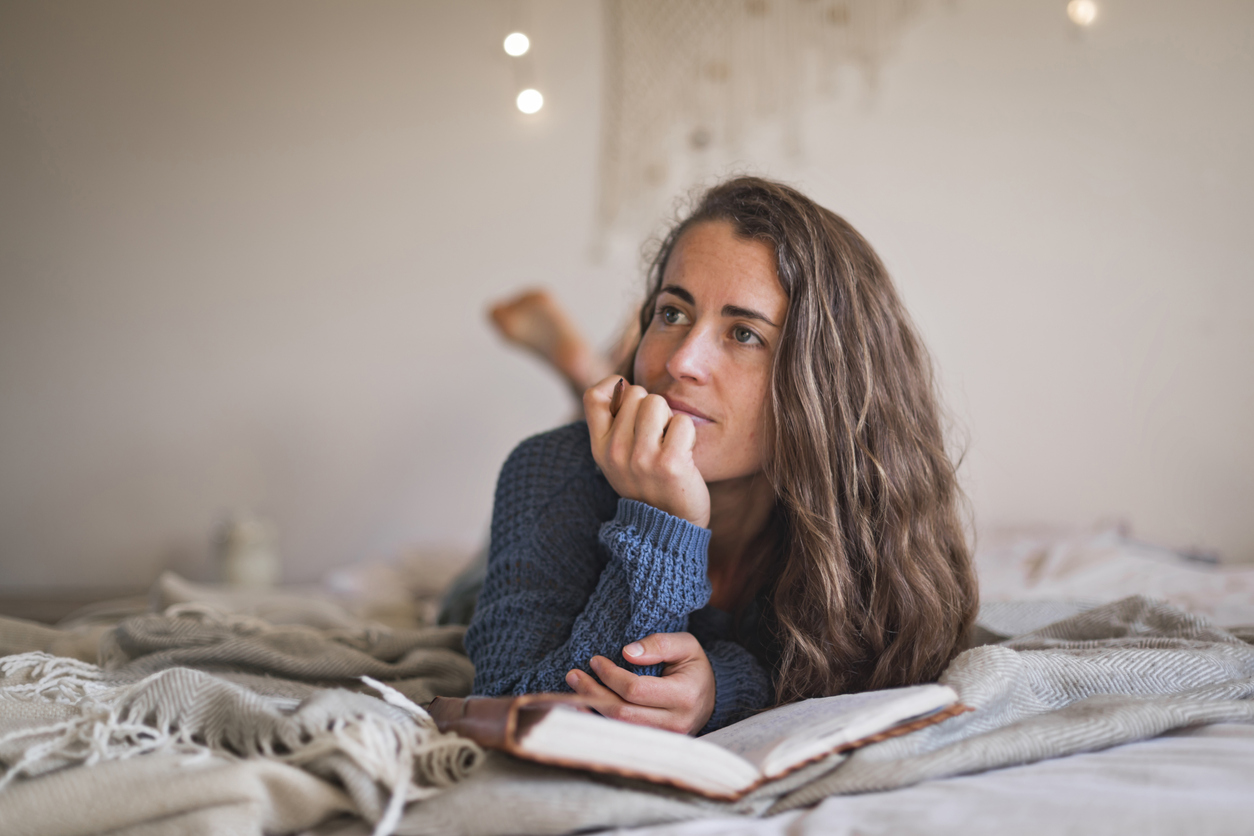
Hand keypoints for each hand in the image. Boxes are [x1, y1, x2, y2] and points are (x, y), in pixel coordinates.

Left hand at [564, 632, 715, 734]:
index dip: (610, 675)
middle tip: (573, 674)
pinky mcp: (654, 745)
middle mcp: (676, 724)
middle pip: (622, 713)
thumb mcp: (685, 645)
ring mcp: (665, 739)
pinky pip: (621, 736)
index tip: (595, 660)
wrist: (708, 696)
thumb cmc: (693, 667)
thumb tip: (626, 653)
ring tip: (574, 689)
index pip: (635, 690)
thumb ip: (658, 644)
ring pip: (618, 728)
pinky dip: (598, 722)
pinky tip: (583, 708)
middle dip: (593, 692)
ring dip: (591, 709)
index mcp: (684, 696)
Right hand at [584, 376, 710, 527]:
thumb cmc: (649, 484)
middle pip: (636, 393)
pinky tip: (684, 454)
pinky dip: (688, 434)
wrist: (668, 528)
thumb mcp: (618, 458)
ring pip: (658, 402)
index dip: (615, 386)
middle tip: (658, 436)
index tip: (631, 401)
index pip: (594, 396)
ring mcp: (641, 459)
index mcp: (599, 448)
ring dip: (670, 418)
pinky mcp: (669, 464)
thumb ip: (615, 425)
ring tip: (670, 444)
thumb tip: (622, 382)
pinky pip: (682, 422)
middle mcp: (615, 452)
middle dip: (653, 408)